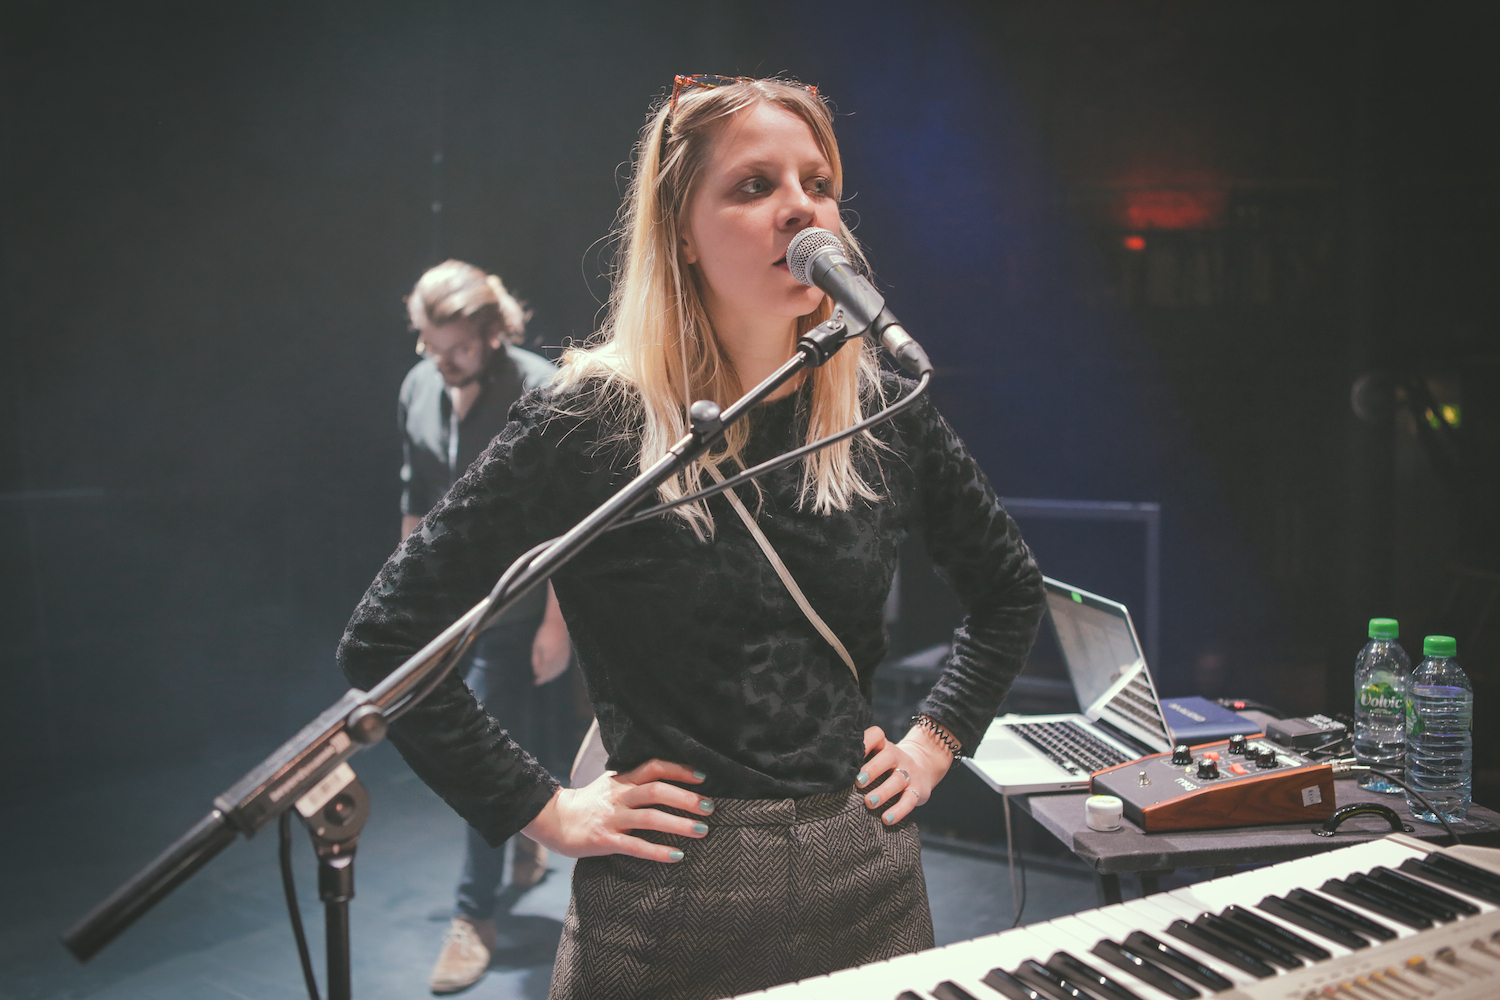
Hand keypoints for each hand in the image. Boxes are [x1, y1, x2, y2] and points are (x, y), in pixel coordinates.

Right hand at [522, 759, 711, 862]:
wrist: (554, 820)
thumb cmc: (589, 803)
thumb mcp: (610, 784)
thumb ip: (634, 781)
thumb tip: (667, 778)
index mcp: (622, 780)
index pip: (654, 767)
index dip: (679, 770)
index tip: (703, 776)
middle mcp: (619, 796)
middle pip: (656, 790)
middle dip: (686, 798)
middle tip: (710, 807)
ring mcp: (612, 818)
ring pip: (650, 818)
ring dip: (679, 824)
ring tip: (702, 830)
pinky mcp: (604, 840)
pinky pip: (636, 846)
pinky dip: (658, 851)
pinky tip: (677, 856)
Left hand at [531, 618, 570, 684]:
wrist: (558, 625)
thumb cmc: (544, 634)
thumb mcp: (536, 646)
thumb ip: (535, 660)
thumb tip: (536, 672)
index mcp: (549, 657)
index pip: (544, 672)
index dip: (540, 679)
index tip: (535, 682)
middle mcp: (558, 659)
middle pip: (551, 674)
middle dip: (545, 678)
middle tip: (538, 681)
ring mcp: (564, 658)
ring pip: (558, 672)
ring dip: (551, 676)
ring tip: (545, 678)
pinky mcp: (567, 655)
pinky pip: (563, 667)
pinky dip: (558, 672)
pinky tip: (553, 672)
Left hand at [855, 724, 954, 825]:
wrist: (923, 767)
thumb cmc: (885, 766)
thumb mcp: (876, 756)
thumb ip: (858, 760)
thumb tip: (826, 772)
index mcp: (883, 746)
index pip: (876, 735)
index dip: (865, 741)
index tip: (849, 752)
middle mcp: (896, 756)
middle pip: (888, 757)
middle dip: (872, 769)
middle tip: (858, 782)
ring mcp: (909, 772)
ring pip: (898, 780)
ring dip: (884, 792)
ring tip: (869, 803)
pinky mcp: (918, 790)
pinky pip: (910, 800)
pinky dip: (899, 810)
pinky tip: (886, 819)